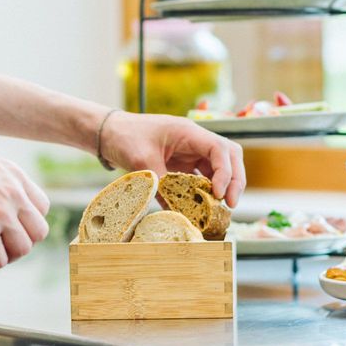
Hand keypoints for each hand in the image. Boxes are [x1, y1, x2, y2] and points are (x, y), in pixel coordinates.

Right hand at [0, 145, 49, 270]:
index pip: (42, 207)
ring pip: (23, 249)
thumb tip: (7, 214)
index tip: (11, 229)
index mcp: (14, 175)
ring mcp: (0, 214)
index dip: (28, 222)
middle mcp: (13, 193)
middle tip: (1, 245)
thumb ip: (0, 187)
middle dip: (22, 242)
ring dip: (7, 256)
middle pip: (39, 231)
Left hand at [99, 111, 245, 206]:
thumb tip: (177, 212)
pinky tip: (202, 207)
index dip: (225, 172)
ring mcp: (190, 152)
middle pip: (229, 156)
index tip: (219, 194)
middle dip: (235, 180)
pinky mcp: (182, 164)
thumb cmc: (125, 138)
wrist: (109, 133)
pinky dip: (205, 192)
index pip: (220, 149)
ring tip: (219, 209)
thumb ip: (161, 184)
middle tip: (230, 204)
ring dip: (223, 186)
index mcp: (188, 132)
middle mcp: (194, 141)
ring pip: (219, 168)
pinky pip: (201, 177)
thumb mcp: (141, 162)